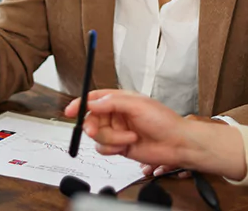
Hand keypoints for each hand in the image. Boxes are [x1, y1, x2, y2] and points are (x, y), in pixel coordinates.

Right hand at [65, 90, 247, 179]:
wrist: (176, 144)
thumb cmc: (164, 121)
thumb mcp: (137, 105)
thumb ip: (111, 103)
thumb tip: (91, 103)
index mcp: (120, 100)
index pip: (94, 98)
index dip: (80, 104)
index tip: (70, 111)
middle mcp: (116, 115)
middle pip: (91, 119)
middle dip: (93, 126)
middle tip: (95, 130)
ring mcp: (117, 131)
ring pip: (97, 136)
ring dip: (111, 139)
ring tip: (129, 138)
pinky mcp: (119, 146)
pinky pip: (103, 149)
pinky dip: (112, 148)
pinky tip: (126, 146)